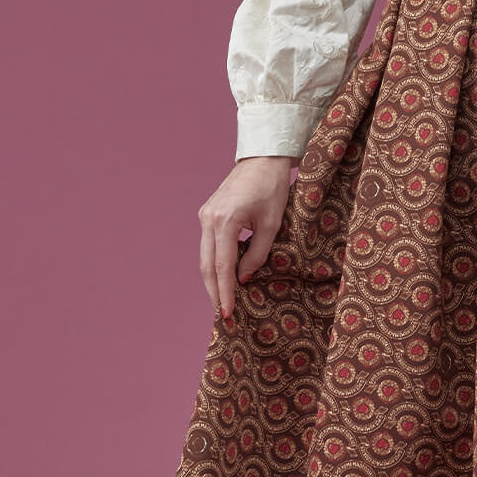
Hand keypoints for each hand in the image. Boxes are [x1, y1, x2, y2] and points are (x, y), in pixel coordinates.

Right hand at [197, 154, 298, 318]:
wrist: (262, 160)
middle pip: (206, 265)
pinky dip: (214, 265)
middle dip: (215, 292)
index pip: (222, 266)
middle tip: (223, 316)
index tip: (228, 313)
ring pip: (205, 257)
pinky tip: (223, 280)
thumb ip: (256, 254)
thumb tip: (243, 279)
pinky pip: (208, 246)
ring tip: (223, 303)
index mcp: (224, 221)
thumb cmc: (272, 189)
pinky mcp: (208, 214)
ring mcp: (205, 216)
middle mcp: (208, 219)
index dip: (225, 292)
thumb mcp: (271, 225)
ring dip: (213, 281)